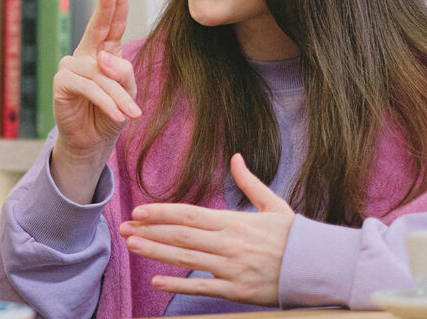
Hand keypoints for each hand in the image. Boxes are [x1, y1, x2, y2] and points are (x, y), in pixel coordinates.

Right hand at [50, 0, 139, 201]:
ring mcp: (71, 67)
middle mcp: (86, 55)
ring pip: (101, 73)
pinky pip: (89, 87)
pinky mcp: (62, 84)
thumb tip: (104, 57)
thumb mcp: (127, 93)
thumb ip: (123, 73)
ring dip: (119, 96)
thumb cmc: (110, 114)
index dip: (115, 3)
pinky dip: (106, 101)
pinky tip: (118, 115)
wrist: (92, 143)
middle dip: (106, 4)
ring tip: (132, 114)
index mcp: (104, 52)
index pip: (111, 24)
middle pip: (97, 26)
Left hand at [118, 154, 295, 305]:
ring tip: (132, 245)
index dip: (161, 212)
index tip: (138, 210)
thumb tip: (235, 157)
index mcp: (234, 221)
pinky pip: (203, 287)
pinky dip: (178, 285)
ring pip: (186, 258)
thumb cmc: (296, 236)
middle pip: (181, 235)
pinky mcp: (239, 291)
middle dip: (149, 230)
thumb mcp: (274, 204)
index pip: (189, 213)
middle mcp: (229, 243)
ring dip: (156, 251)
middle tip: (123, 228)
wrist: (323, 268)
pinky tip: (156, 281)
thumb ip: (249, 182)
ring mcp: (233, 268)